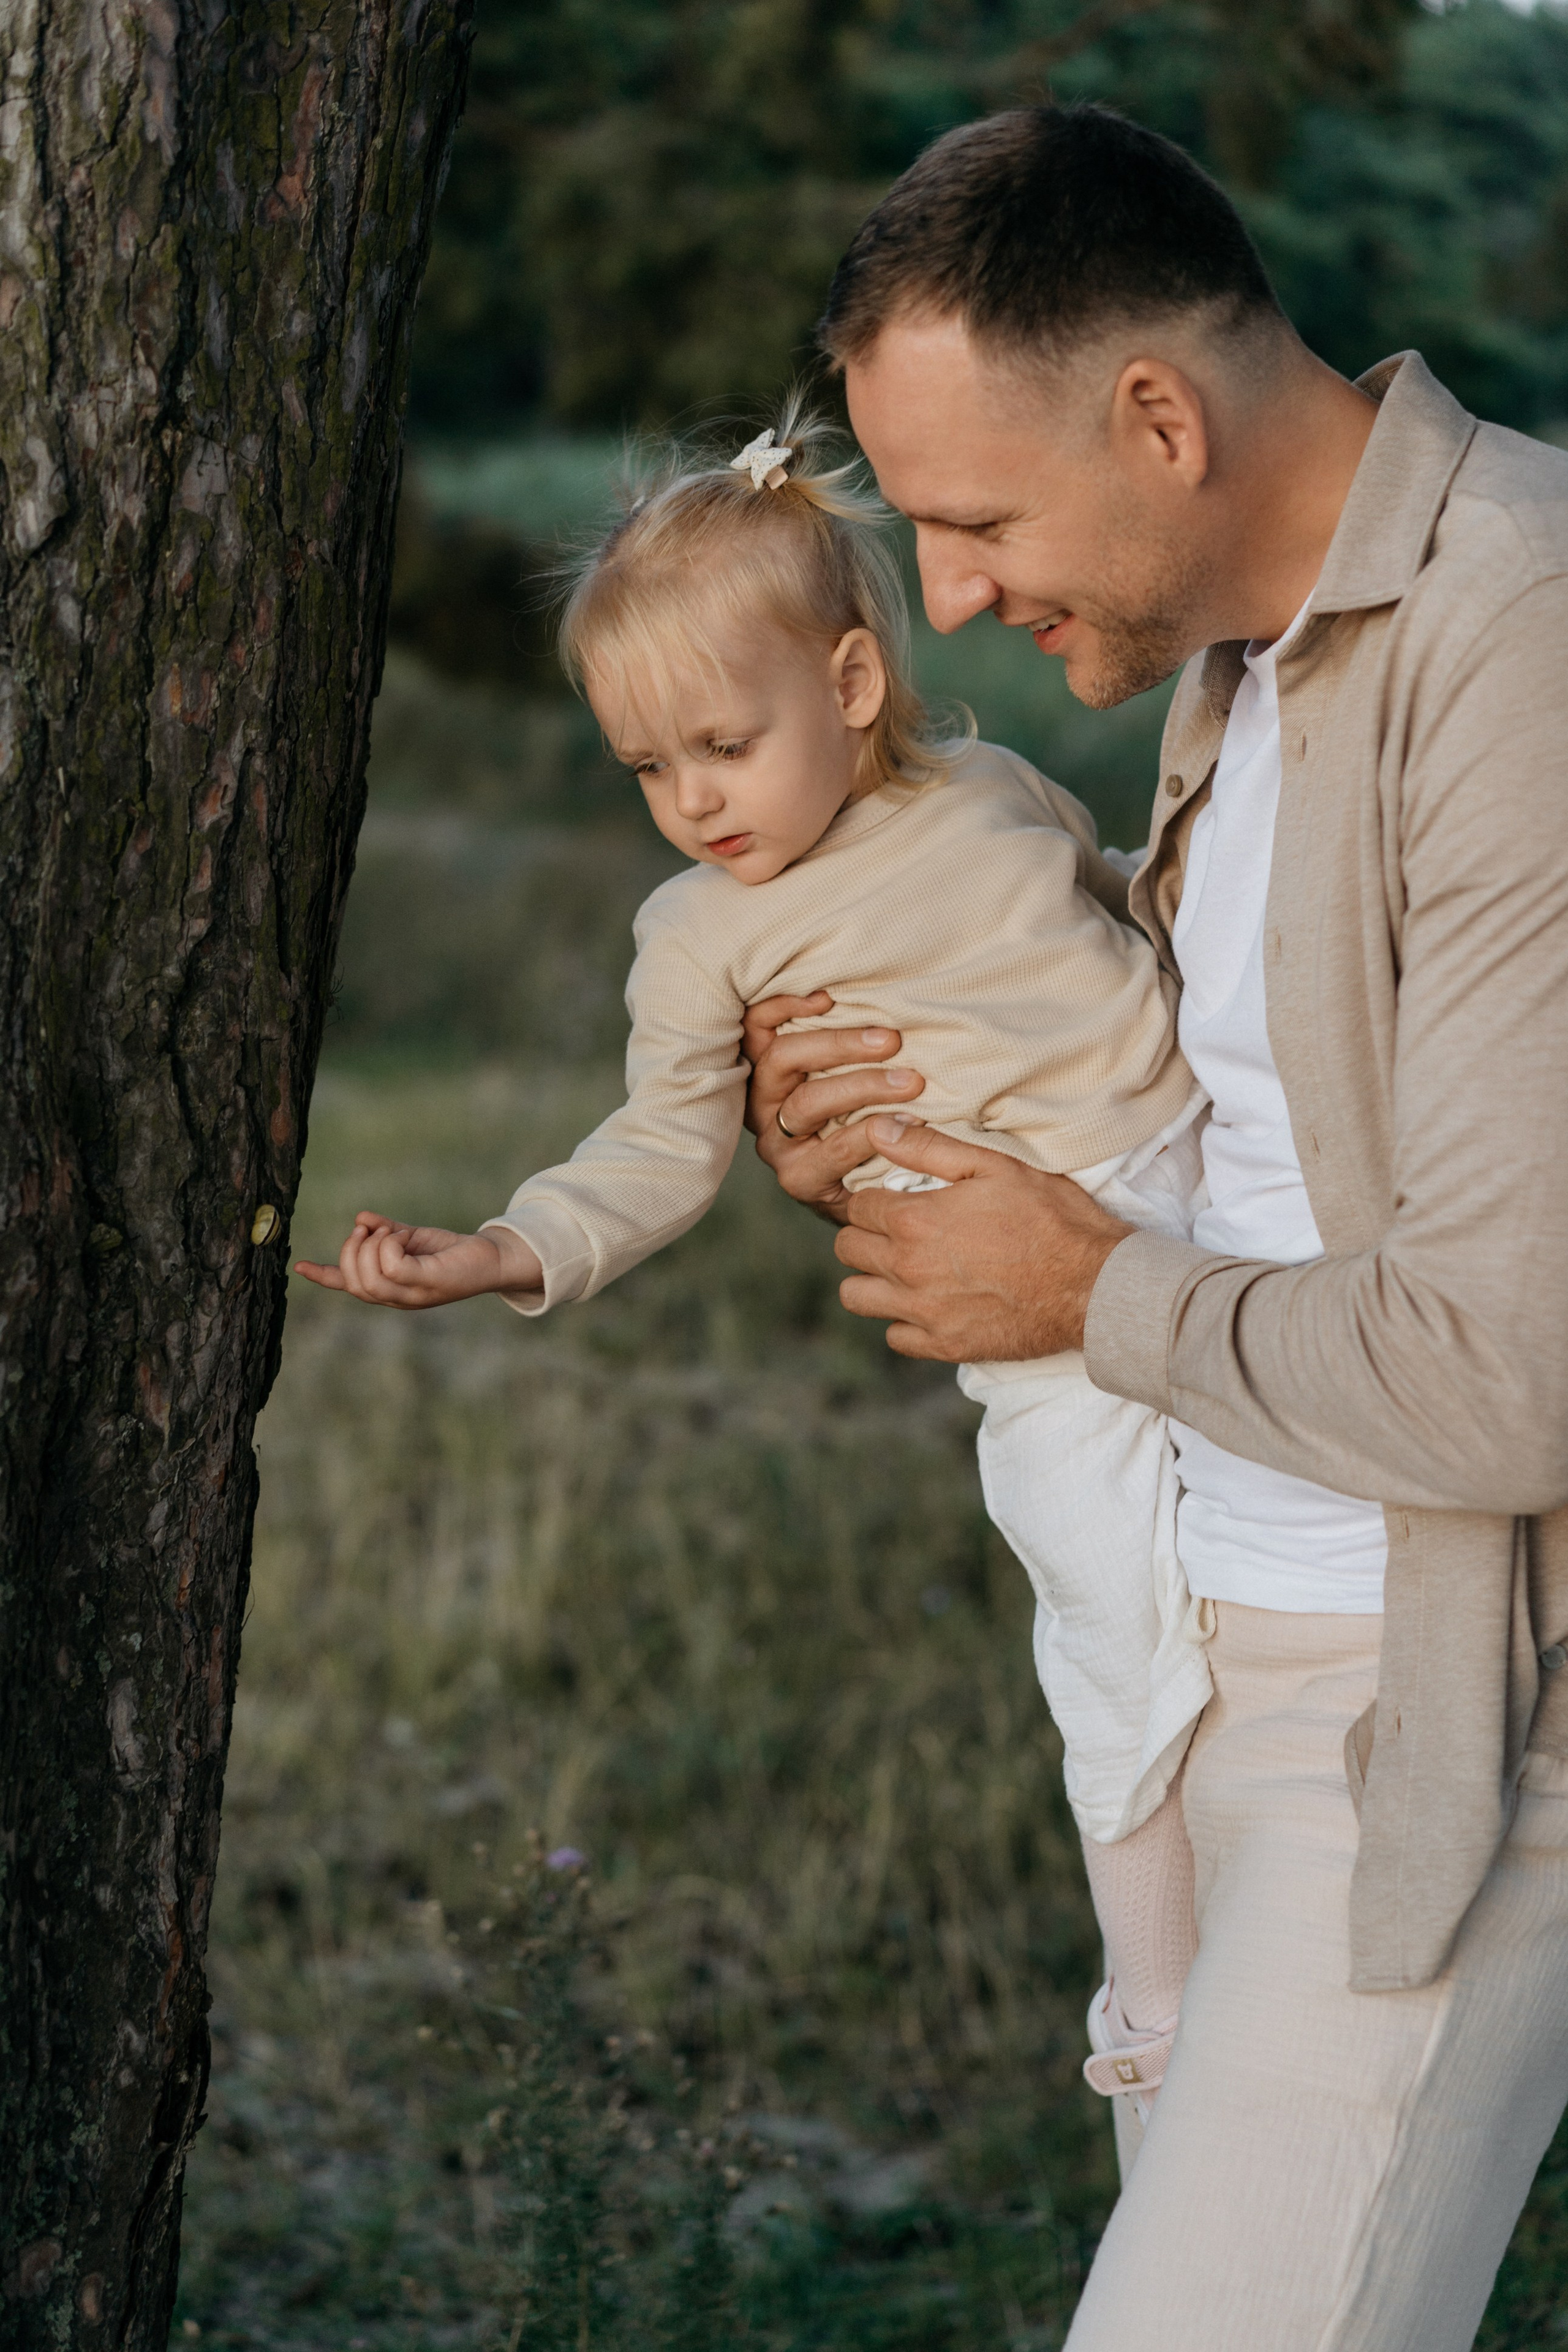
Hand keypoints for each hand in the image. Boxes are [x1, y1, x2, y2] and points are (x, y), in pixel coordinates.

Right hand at [293, 1211, 543, 1309]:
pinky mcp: (427, 1282)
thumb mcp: (413, 1238)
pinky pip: (392, 1266)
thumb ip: (387, 1230)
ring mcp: (412, 1294)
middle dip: (350, 1249)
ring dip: (371, 1245)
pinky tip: (401, 1235)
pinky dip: (388, 1244)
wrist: (492, 1260)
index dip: (324, 1276)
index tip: (298, 1265)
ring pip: (368, 1277)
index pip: (349, 1285)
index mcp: (389, 1288)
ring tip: (387, 1231)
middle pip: (353, 1282)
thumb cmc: (452, 1252)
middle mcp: (397, 1297)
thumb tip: (361, 1217)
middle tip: (368, 1228)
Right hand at [741, 990, 926, 1219]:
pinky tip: (910, 1122)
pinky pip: (835, 1151)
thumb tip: (856, 996)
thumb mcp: (845, 1070)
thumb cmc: (859, 1116)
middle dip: (839, 1044)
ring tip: (912, 1082)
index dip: (782, 1005)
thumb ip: (842, 1040)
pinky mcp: (799, 1180)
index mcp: (767, 1072)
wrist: (867, 1192)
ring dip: (865, 1086)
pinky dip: (874, 1133)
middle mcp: (762, 1107)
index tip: (829, 997)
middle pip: (783, 1058)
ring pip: (809, 1103)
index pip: (755, 1026)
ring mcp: (776, 1145)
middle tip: (892, 1040)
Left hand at [833, 1119, 1134, 1360]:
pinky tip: (928, 1303)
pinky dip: (904, 1321)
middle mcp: (908, 1268)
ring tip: (902, 1269)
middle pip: (848, 1249)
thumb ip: (929, 1149)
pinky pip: (894, 1337)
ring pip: (856, 1297)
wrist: (1094, 1285)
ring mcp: (923, 1312)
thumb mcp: (995, 1166)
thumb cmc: (1052, 1218)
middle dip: (865, 1235)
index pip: (857, 1206)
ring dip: (872, 1280)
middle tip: (897, 1231)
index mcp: (915, 1220)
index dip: (873, 1199)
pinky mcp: (944, 1345)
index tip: (894, 1200)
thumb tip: (877, 1129)